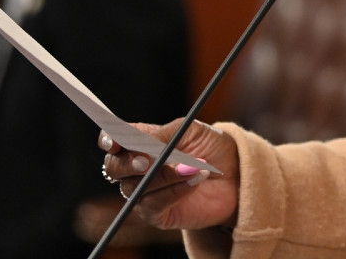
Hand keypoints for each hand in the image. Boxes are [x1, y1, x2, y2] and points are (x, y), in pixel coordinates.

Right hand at [99, 119, 239, 231]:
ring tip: (194, 165)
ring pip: (135, 187)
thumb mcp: (191, 130)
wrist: (237, 173)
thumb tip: (140, 143)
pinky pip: (153, 205)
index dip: (109, 140)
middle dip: (128, 163)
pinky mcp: (157, 213)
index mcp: (141, 142)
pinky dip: (174, 191)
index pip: (112, 141)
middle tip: (147, 160)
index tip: (115, 141)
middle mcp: (137, 168)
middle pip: (114, 168)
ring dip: (164, 176)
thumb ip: (163, 134)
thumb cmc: (212, 147)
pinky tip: (195, 179)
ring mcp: (145, 192)